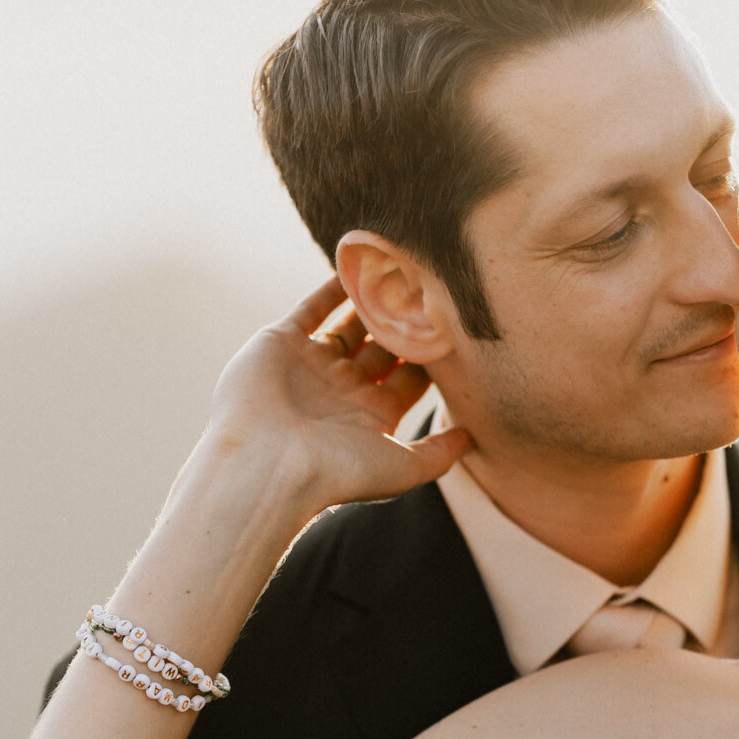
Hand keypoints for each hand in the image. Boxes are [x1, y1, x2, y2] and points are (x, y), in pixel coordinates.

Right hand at [205, 279, 468, 514]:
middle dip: (405, 324)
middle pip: (383, 348)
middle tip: (433, 291)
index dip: (432, 354)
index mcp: (371, 417)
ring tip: (400, 272)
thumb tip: (472, 437)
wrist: (266, 464)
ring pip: (350, 326)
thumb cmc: (337, 471)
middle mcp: (343, 390)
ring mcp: (312, 365)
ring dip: (372, 302)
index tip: (458, 327)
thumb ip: (439, 453)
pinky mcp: (281, 343)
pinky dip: (331, 289)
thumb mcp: (403, 468)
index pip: (410, 379)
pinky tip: (356, 267)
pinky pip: (311, 309)